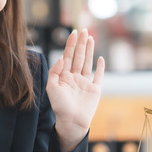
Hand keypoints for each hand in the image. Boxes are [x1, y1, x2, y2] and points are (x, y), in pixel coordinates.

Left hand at [46, 28, 104, 151]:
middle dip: (81, 43)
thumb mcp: (51, 88)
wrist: (71, 122)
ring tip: (91, 38)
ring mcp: (85, 83)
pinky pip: (98, 76)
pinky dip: (100, 67)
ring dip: (89, 50)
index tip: (73, 33)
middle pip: (78, 57)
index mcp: (64, 77)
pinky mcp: (95, 90)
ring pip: (87, 63)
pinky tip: (100, 58)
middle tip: (84, 30)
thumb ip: (55, 71)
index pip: (67, 56)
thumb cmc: (59, 106)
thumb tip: (62, 58)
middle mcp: (74, 78)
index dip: (70, 45)